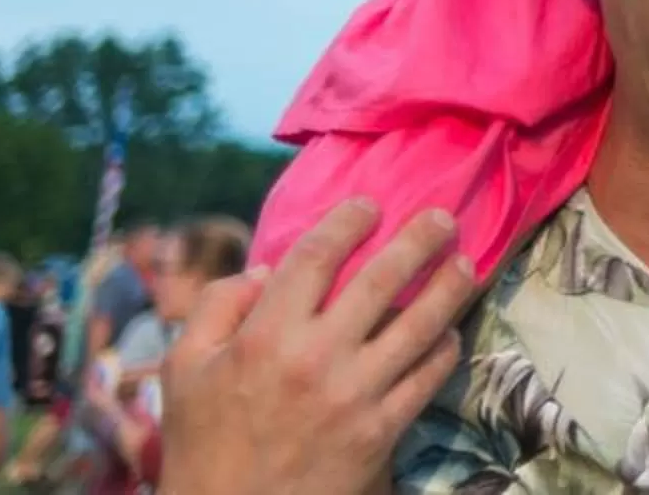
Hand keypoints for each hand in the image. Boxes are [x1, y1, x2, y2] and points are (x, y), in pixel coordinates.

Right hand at [157, 201, 481, 494]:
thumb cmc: (204, 442)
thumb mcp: (182, 370)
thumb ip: (215, 308)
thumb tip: (263, 270)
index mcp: (263, 336)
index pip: (315, 256)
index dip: (348, 222)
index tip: (369, 206)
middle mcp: (315, 357)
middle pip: (382, 280)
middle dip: (419, 240)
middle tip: (442, 218)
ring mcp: (355, 394)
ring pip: (420, 325)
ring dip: (450, 287)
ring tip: (465, 263)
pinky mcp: (382, 429)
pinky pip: (428, 377)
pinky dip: (445, 348)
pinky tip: (451, 332)